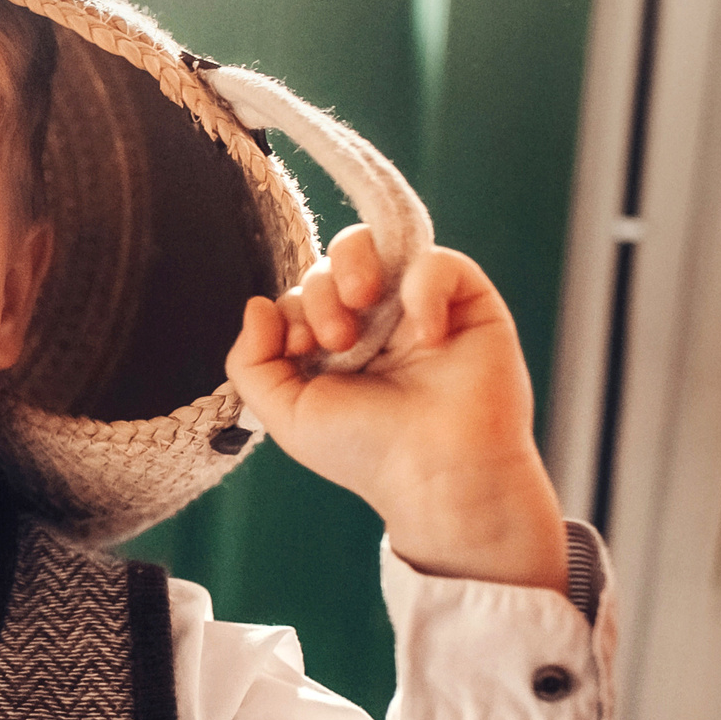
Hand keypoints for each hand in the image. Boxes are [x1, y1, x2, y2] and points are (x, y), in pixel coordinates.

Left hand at [225, 226, 567, 591]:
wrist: (436, 473)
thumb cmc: (364, 451)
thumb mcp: (286, 413)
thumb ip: (251, 361)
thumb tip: (256, 304)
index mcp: (334, 347)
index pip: (301, 296)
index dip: (293, 310)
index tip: (301, 347)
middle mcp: (377, 324)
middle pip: (332, 266)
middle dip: (321, 292)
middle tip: (336, 339)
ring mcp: (420, 311)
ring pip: (378, 245)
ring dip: (355, 265)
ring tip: (361, 303)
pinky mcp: (469, 306)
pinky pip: (439, 262)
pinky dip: (423, 285)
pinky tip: (424, 333)